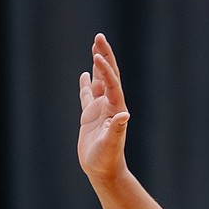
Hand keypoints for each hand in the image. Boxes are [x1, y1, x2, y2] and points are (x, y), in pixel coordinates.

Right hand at [78, 32, 129, 183]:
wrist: (103, 171)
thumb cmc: (107, 159)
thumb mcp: (111, 145)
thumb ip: (116, 129)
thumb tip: (123, 115)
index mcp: (115, 107)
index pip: (111, 82)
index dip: (104, 69)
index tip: (96, 55)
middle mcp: (109, 104)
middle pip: (108, 74)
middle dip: (104, 55)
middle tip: (99, 37)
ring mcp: (100, 109)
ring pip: (99, 80)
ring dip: (98, 64)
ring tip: (95, 46)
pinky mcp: (90, 117)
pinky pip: (87, 95)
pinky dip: (87, 84)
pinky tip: (85, 74)